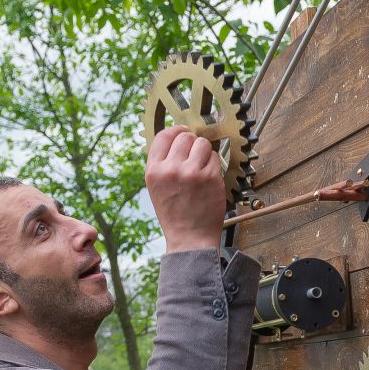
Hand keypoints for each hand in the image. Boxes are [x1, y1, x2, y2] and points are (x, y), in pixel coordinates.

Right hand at [145, 124, 227, 253]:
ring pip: (202, 144)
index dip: (176, 130)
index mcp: (154, 171)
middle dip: (192, 143)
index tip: (183, 132)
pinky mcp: (211, 177)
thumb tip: (176, 139)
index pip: (163, 136)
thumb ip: (163, 164)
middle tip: (194, 156)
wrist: (190, 238)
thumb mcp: (157, 188)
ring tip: (201, 168)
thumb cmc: (174, 214)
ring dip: (204, 153)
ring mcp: (192, 172)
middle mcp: (171, 169)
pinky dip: (213, 164)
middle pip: (185, 137)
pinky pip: (215, 158)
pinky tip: (209, 178)